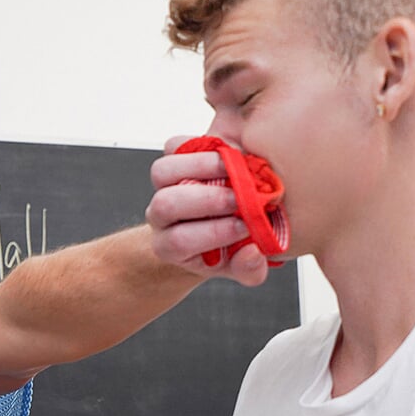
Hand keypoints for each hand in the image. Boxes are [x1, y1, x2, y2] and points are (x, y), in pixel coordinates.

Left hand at [145, 135, 270, 286]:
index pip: (180, 241)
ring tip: (235, 168)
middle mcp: (161, 215)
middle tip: (241, 198)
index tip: (246, 225)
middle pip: (166, 204)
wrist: (223, 220)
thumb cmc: (227, 246)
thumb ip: (249, 269)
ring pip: (164, 171)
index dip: (214, 232)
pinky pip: (175, 146)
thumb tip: (252, 254)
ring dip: (202, 166)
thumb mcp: (241, 266)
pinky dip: (201, 146)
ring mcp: (164, 185)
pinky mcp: (173, 158)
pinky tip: (229, 152)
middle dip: (207, 200)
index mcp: (171, 246)